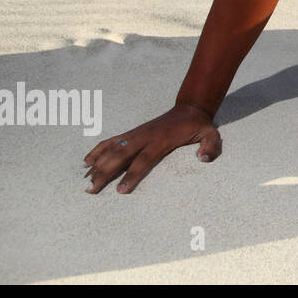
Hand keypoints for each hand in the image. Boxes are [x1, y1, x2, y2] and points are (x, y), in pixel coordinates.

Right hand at [83, 104, 221, 193]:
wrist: (189, 107)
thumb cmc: (199, 125)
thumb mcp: (211, 134)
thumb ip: (211, 146)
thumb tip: (203, 158)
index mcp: (162, 140)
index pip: (143, 160)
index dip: (131, 175)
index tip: (120, 191)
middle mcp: (145, 136)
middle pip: (121, 156)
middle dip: (105, 173)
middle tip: (91, 190)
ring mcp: (136, 133)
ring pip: (112, 149)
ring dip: (97, 164)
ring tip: (85, 181)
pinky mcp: (133, 132)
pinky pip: (112, 140)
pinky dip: (98, 150)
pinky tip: (86, 162)